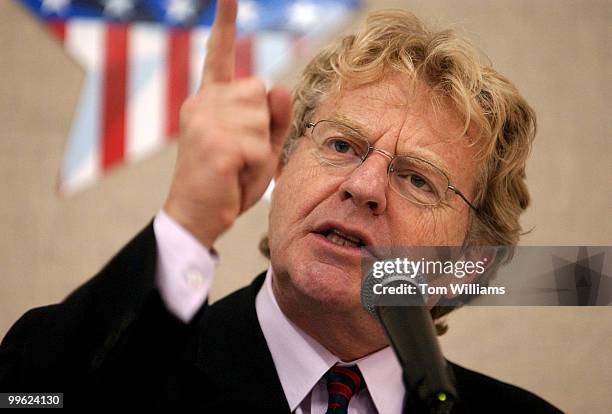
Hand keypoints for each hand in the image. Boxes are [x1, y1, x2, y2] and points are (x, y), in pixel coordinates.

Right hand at [163, 0, 291, 248]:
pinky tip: (233, 176)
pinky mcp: (214, 141)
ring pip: (263, 118)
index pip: (218, 55)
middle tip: (239, 157)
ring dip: (261, 150)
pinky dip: (257, 167)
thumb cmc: (228, 181)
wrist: (197, 217)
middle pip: (260, 91)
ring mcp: (205, 119)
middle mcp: (202, 102)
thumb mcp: (261, 146)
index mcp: (209, 100)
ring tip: (236, 167)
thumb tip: (280, 87)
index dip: (224, 24)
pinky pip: (260, 145)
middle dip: (263, 128)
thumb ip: (273, 117)